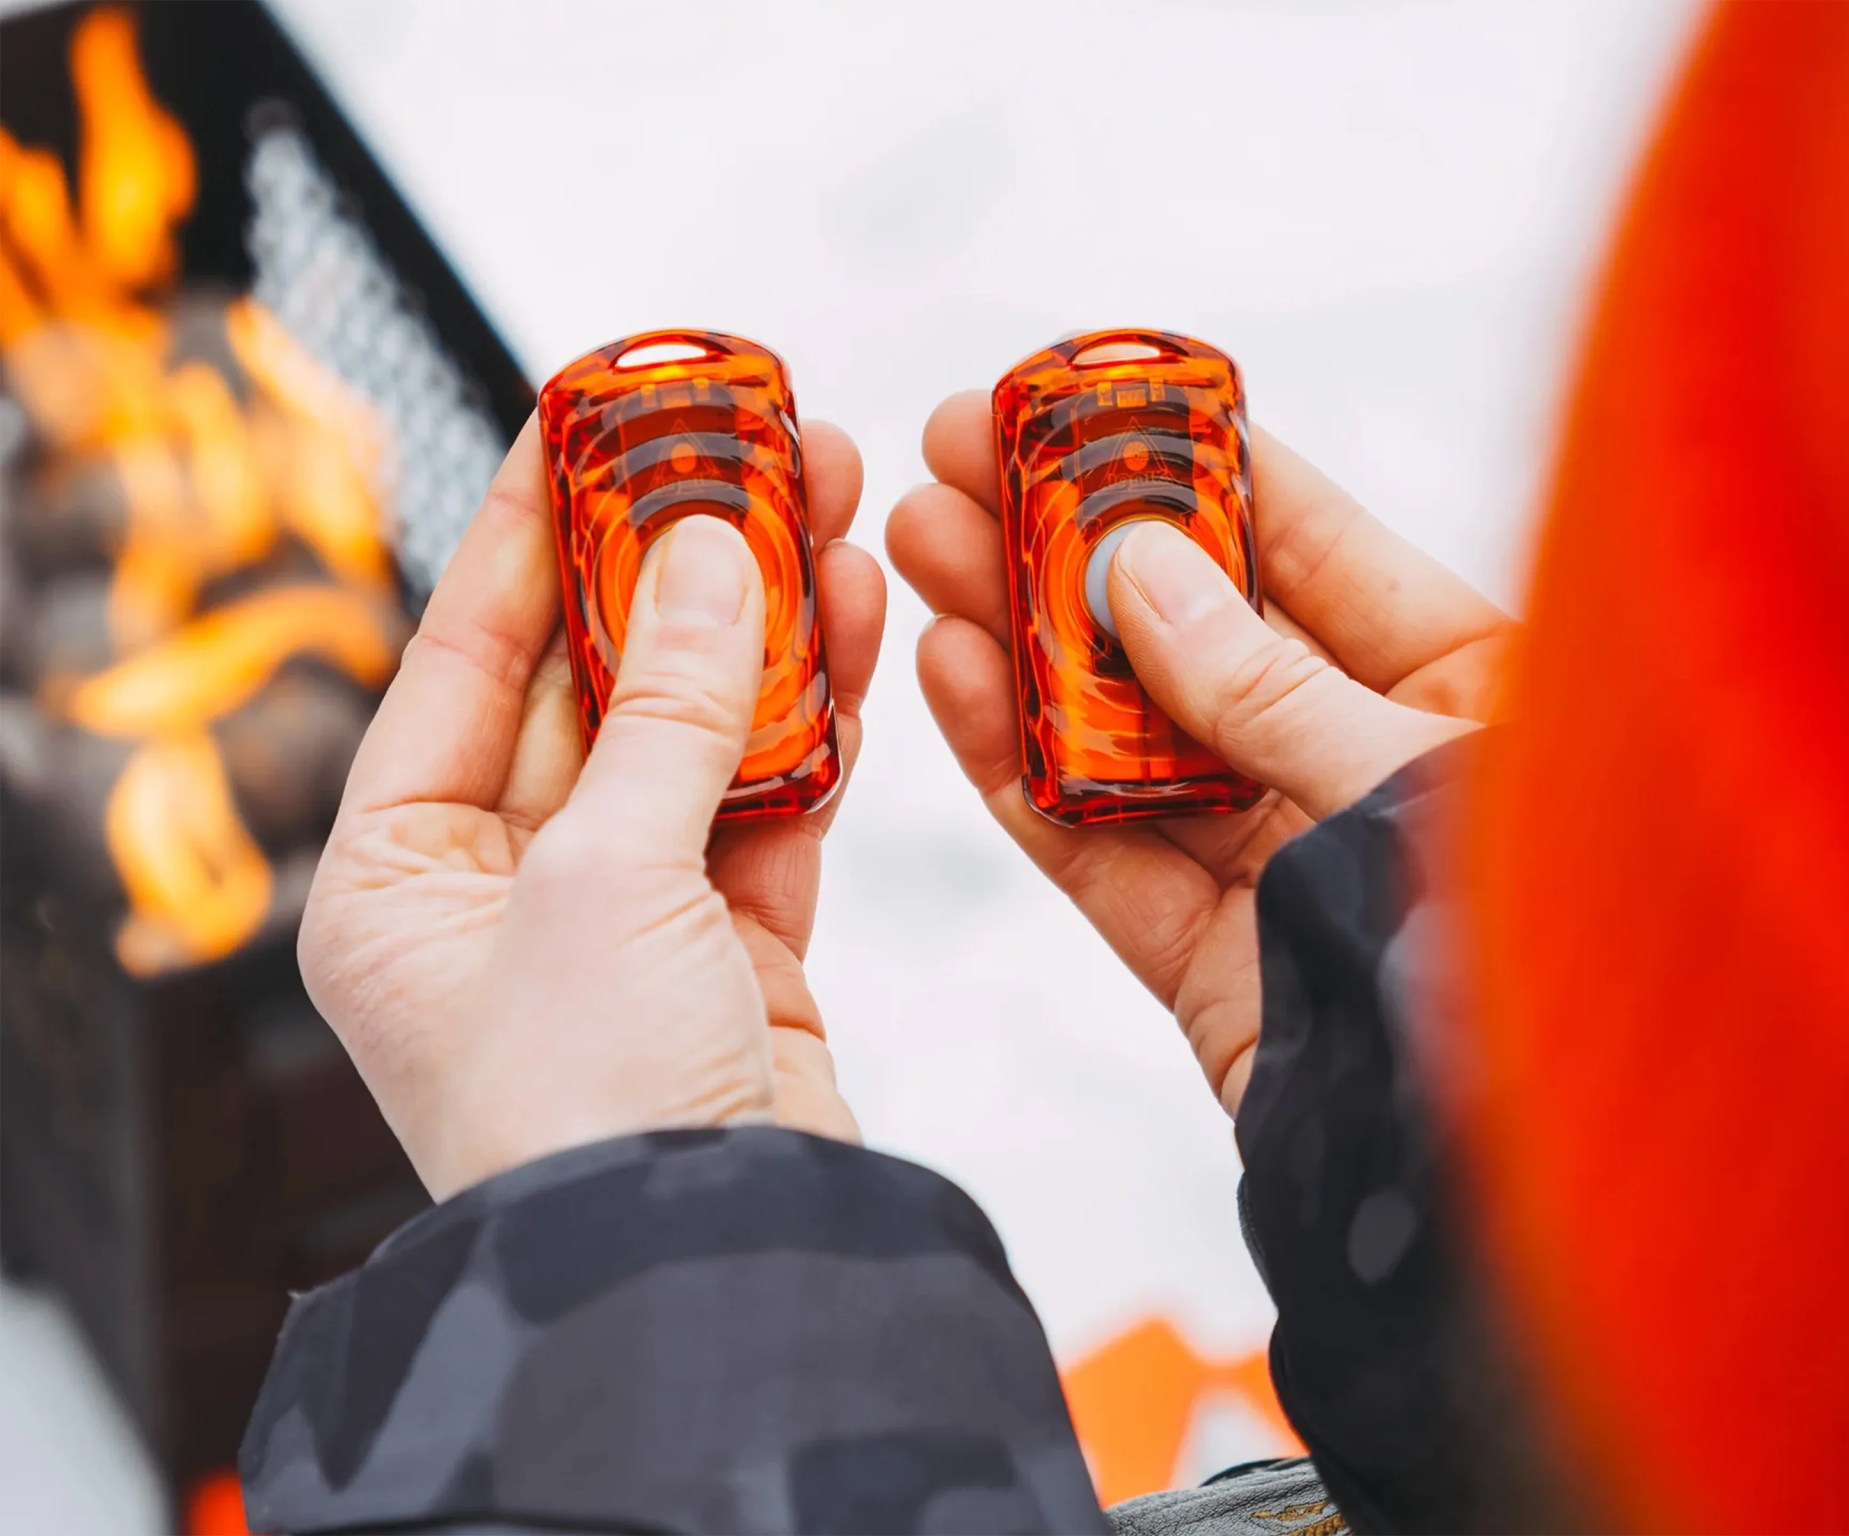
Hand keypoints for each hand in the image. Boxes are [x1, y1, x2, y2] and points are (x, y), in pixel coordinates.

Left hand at [299, 418, 883, 1198]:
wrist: (707, 1276)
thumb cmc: (585, 1116)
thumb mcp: (605, 883)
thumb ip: (667, 711)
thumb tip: (709, 553)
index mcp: (397, 875)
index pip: (462, 657)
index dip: (525, 524)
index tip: (580, 414)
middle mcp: (499, 891)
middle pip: (592, 683)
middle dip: (668, 564)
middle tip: (735, 443)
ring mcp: (622, 918)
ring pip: (694, 733)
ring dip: (759, 629)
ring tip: (820, 501)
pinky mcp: (731, 949)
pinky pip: (767, 805)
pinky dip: (813, 725)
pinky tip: (853, 625)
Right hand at [887, 393, 1512, 1114]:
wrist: (1512, 1194)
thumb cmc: (1557, 965)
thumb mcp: (1418, 783)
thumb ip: (1267, 688)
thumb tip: (1143, 575)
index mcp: (1473, 693)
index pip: (1310, 543)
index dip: (1191, 463)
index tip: (1082, 399)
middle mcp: (1370, 767)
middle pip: (1196, 633)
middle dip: (1072, 546)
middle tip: (957, 461)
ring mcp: (1286, 867)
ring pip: (1128, 736)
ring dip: (1022, 644)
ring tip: (924, 547)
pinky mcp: (1215, 963)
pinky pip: (1101, 849)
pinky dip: (1024, 773)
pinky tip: (954, 678)